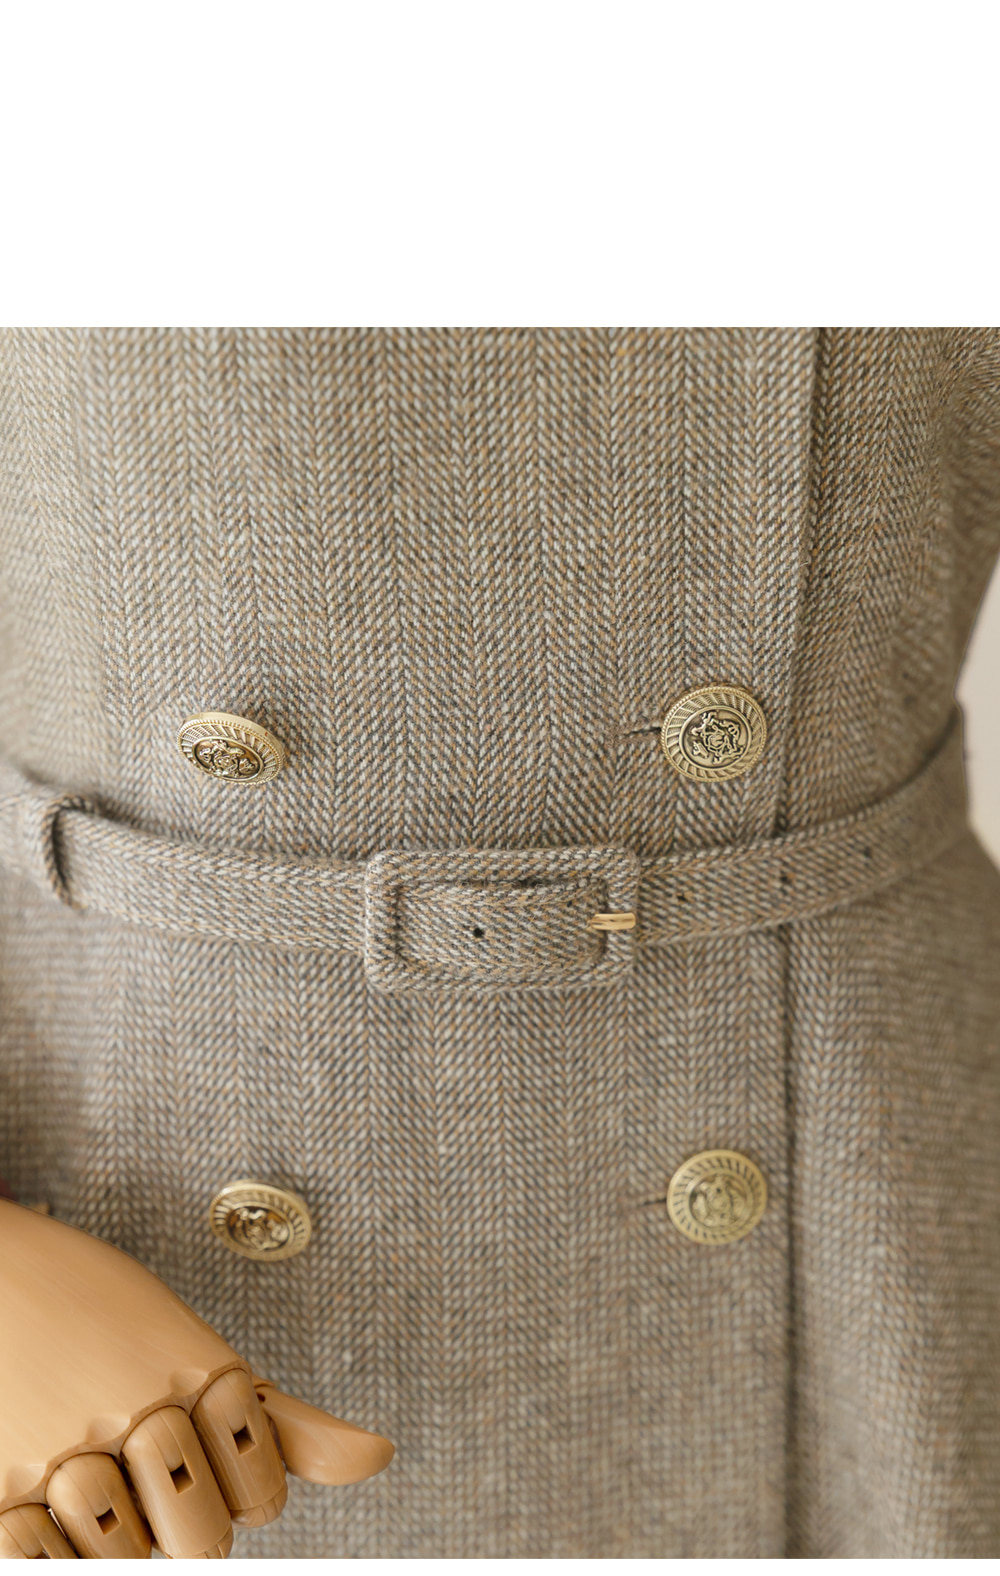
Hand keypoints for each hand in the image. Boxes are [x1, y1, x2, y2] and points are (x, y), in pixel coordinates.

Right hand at [0, 1201, 392, 1557]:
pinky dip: (57, 1554)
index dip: (244, 1486)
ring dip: (119, 1538)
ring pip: (125, 1559)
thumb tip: (381, 1456)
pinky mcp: (0, 1489)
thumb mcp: (201, 1352)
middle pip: (200, 1540)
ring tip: (104, 1481)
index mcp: (196, 1373)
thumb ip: (287, 1421)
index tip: (216, 1452)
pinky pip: (45, 1566)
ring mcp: (64, 1451)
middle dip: (190, 1522)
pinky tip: (59, 1508)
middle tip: (159, 1477)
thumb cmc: (110, 1315)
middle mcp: (135, 1410)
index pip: (261, 1494)